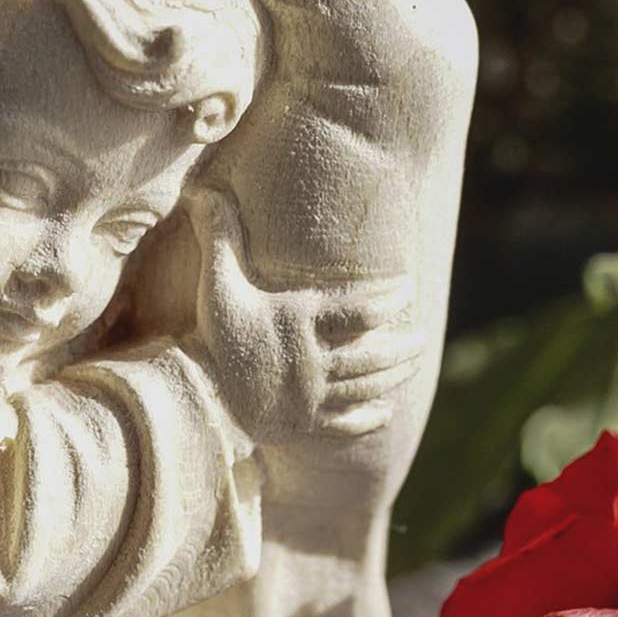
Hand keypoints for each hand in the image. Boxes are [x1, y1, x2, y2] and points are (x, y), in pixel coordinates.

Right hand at [183, 190, 421, 441]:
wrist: (193, 391)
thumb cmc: (211, 331)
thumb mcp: (216, 281)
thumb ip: (219, 236)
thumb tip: (205, 191)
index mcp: (300, 323)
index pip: (362, 312)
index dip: (391, 302)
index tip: (407, 292)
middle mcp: (312, 360)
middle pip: (373, 355)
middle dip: (404, 347)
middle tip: (424, 339)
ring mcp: (310, 395)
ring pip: (364, 386)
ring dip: (394, 376)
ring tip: (413, 364)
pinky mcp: (302, 424)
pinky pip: (344, 425)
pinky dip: (366, 419)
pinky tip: (384, 412)